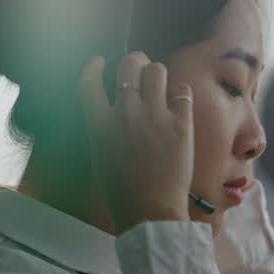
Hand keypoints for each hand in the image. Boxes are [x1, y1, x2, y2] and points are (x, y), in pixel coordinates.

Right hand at [79, 53, 193, 233]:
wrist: (149, 211)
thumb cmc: (122, 190)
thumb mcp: (100, 155)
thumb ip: (103, 127)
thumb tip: (112, 109)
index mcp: (100, 123)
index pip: (90, 81)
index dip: (94, 66)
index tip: (100, 62)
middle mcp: (125, 113)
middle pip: (129, 65)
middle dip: (135, 63)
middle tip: (140, 70)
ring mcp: (155, 116)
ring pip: (157, 71)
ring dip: (157, 74)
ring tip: (160, 85)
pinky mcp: (181, 124)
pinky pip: (183, 91)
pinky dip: (180, 94)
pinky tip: (179, 103)